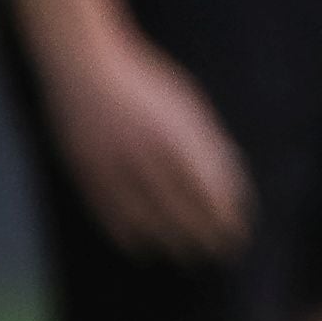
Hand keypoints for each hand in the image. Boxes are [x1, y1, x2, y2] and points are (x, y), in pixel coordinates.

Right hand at [32, 6, 249, 260]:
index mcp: (177, 134)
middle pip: (181, 209)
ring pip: (144, 217)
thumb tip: (231, 184)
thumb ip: (207, 144)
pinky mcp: (85, 171)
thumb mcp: (187, 106)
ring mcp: (112, 164)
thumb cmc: (145, 84)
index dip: (226, 217)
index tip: (238, 232)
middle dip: (204, 236)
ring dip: (169, 241)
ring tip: (186, 256)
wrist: (83, 64)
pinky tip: (141, 247)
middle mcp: (145, 153)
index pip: (210, 190)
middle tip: (220, 252)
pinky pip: (108, 213)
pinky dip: (127, 234)